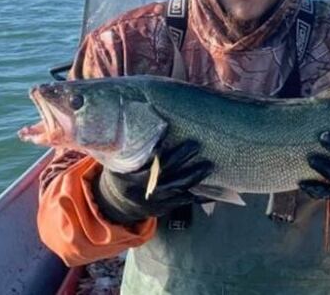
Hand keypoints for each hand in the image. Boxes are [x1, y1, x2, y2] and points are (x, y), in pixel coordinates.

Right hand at [93, 137, 213, 225]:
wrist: (116, 204)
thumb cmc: (122, 174)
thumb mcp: (119, 162)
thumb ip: (132, 148)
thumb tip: (151, 123)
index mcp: (130, 176)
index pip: (144, 160)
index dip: (156, 146)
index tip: (167, 129)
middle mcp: (143, 189)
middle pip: (164, 173)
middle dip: (181, 158)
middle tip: (195, 145)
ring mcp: (154, 201)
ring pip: (177, 189)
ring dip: (194, 176)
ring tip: (208, 166)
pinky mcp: (163, 208)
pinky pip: (184, 202)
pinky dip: (199, 198)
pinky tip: (213, 193)